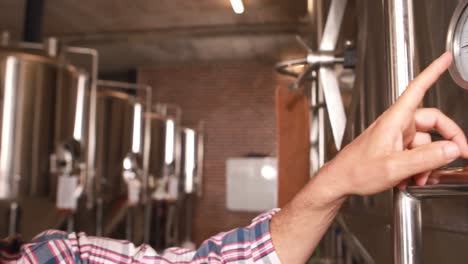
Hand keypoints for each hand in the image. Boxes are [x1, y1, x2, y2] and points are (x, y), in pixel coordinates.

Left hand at [314, 52, 467, 202]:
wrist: (340, 181)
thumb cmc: (356, 170)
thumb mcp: (395, 167)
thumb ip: (426, 158)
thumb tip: (451, 148)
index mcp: (395, 119)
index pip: (417, 88)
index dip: (433, 71)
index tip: (446, 58)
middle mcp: (397, 124)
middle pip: (433, 122)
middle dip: (448, 140)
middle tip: (460, 154)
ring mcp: (396, 136)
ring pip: (426, 143)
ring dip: (428, 162)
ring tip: (419, 177)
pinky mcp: (394, 147)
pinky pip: (416, 153)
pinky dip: (418, 166)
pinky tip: (409, 178)